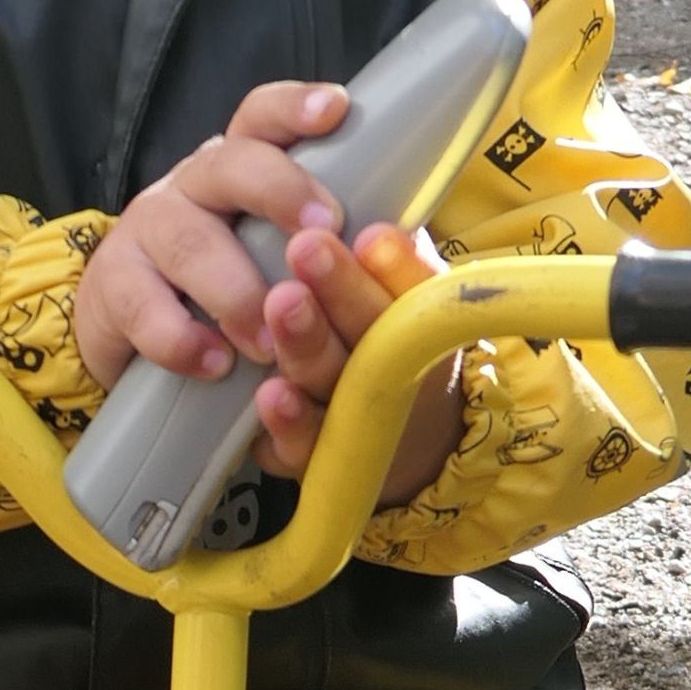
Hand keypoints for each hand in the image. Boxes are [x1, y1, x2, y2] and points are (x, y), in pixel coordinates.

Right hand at [73, 81, 350, 390]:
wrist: (144, 343)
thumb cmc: (239, 292)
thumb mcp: (286, 259)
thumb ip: (335, 248)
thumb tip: (396, 251)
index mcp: (244, 168)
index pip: (264, 117)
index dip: (295, 109)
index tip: (335, 110)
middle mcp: (195, 184)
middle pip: (231, 162)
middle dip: (279, 191)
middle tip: (320, 234)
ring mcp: (149, 228)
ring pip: (189, 241)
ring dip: (236, 292)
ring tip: (268, 341)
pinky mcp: (114, 284)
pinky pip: (143, 306)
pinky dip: (182, 339)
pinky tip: (214, 364)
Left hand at [256, 219, 463, 502]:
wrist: (406, 442)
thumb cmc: (395, 346)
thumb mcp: (413, 298)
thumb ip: (400, 265)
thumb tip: (379, 233)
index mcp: (420, 322)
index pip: (412, 287)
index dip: (393, 264)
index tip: (370, 235)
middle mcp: (390, 372)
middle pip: (367, 330)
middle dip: (340, 289)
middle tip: (307, 248)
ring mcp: (353, 418)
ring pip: (328, 379)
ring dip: (305, 344)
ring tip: (281, 303)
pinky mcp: (314, 456)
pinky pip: (301, 444)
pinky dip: (286, 424)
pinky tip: (269, 397)